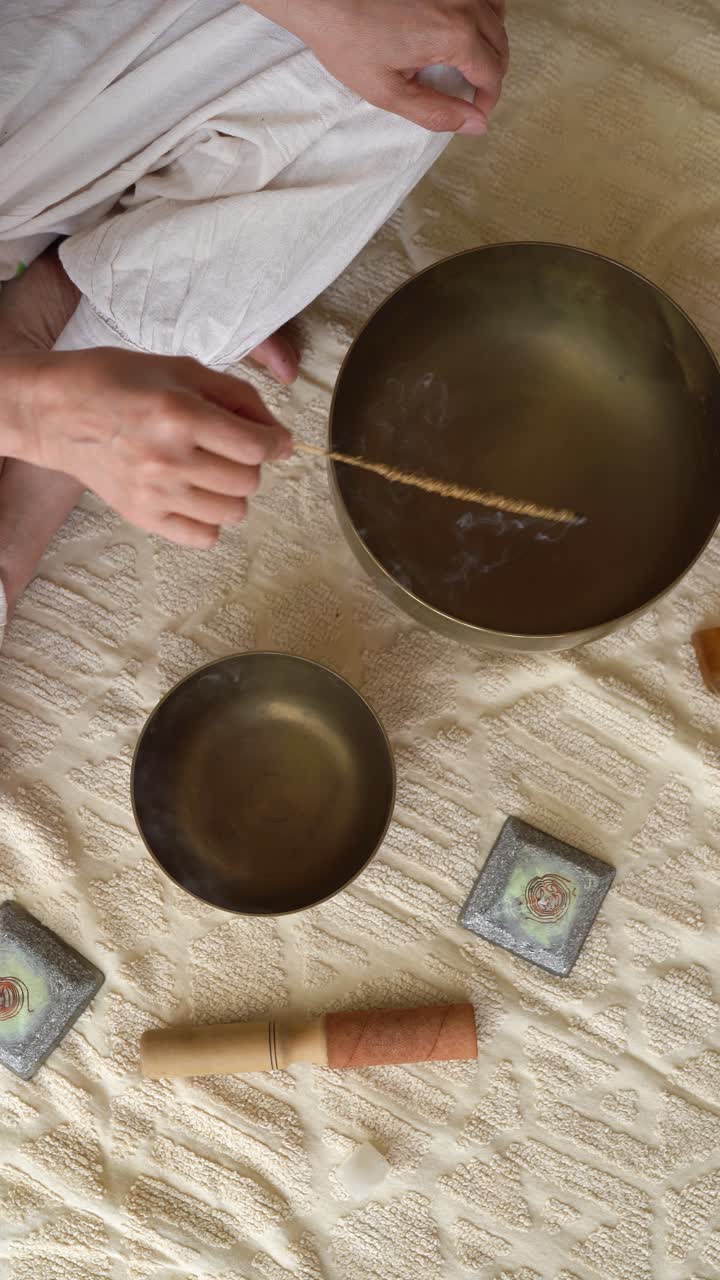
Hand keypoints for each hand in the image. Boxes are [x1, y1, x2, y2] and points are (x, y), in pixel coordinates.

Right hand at [13, 348, 291, 546]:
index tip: (275, 440)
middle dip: (251, 464)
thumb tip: (278, 435)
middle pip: (248, 481)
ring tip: (211, 471)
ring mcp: (155, 493)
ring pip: (233, 512)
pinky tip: (197, 497)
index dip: (276, 442)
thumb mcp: (181, 369)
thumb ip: (237, 397)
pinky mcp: (142, 516)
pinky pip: (203, 538)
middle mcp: (169, 459)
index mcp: (180, 415)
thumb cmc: (117, 381)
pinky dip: (211, 521)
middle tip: (229, 448)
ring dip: (232, 492)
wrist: (55, 411)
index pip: (255, 447)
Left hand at [252, 0, 508, 132]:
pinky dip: (482, 14)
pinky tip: (463, 28)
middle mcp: (465, 2)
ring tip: (468, 63)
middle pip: (500, 44)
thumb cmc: (349, 39)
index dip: (486, 100)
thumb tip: (474, 125)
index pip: (492, 74)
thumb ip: (436, 112)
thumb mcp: (389, 92)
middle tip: (470, 94)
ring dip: (490, 43)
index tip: (473, 112)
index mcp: (454, 35)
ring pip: (497, 15)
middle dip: (490, 75)